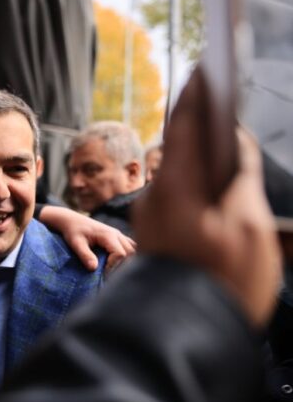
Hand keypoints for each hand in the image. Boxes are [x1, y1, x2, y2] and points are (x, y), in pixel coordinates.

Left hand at [38, 206, 135, 270]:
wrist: (72, 220)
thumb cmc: (73, 231)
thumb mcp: (76, 243)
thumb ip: (85, 255)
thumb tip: (94, 269)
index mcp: (108, 235)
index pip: (120, 254)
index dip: (113, 265)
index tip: (102, 272)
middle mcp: (117, 234)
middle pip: (130, 252)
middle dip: (121, 265)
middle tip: (107, 272)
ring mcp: (119, 235)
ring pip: (133, 249)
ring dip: (126, 260)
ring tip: (112, 268)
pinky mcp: (118, 237)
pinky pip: (130, 246)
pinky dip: (128, 255)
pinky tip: (116, 262)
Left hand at [133, 67, 281, 327]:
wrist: (183, 332)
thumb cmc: (220, 280)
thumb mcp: (248, 225)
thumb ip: (238, 176)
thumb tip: (231, 143)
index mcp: (176, 185)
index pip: (184, 123)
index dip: (197, 93)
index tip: (206, 69)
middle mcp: (156, 195)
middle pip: (180, 148)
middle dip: (203, 129)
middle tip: (223, 108)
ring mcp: (154, 216)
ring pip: (182, 174)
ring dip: (203, 162)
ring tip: (228, 153)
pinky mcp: (158, 234)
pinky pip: (179, 197)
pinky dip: (199, 187)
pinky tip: (219, 194)